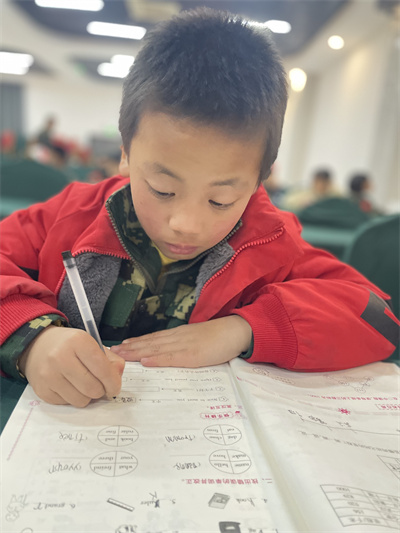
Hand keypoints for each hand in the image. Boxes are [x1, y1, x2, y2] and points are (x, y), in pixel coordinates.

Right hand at [18, 326, 124, 406]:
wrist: (38, 345)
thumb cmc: (71, 346)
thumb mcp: (92, 344)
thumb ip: (110, 360)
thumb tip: (118, 377)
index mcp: (78, 341)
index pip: (102, 369)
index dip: (113, 382)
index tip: (115, 388)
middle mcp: (60, 357)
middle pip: (92, 388)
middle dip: (101, 391)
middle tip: (100, 386)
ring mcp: (48, 375)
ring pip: (81, 400)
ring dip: (87, 397)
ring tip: (84, 385)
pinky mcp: (42, 390)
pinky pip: (67, 404)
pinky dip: (73, 398)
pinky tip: (69, 386)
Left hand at [110, 315, 251, 367]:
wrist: (236, 330)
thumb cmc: (219, 337)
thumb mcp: (197, 339)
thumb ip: (183, 344)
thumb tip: (167, 353)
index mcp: (178, 335)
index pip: (152, 338)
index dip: (135, 342)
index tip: (119, 345)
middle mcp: (177, 337)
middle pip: (149, 342)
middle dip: (130, 348)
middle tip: (111, 352)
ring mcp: (184, 345)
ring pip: (156, 349)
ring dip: (137, 352)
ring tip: (120, 355)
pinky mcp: (193, 354)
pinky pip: (172, 357)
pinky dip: (157, 359)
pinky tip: (145, 361)